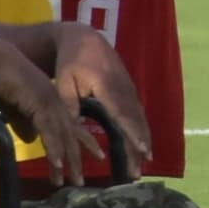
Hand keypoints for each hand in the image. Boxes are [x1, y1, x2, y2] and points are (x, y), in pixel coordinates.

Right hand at [0, 33, 90, 188]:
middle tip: (81, 181)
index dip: (84, 142)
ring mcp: (49, 102)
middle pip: (71, 134)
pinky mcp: (38, 103)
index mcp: (52, 100)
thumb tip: (30, 139)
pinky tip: (58, 165)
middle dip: (77, 158)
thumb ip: (23, 122)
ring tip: (71, 181)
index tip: (96, 157)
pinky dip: (54, 149)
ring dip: (67, 160)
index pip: (72, 125)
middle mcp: (55, 101)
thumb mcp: (12, 106)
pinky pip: (49, 130)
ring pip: (63, 136)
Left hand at [49, 22, 150, 174]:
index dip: (132, 132)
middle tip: (141, 167)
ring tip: (144, 161)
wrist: (85, 39)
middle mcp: (123, 88)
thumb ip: (70, 104)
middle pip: (135, 119)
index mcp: (107, 85)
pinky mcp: (130, 90)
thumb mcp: (64, 82)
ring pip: (139, 117)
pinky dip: (141, 129)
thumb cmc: (70, 62)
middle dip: (140, 143)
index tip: (140, 149)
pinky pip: (138, 112)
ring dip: (143, 139)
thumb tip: (73, 129)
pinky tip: (142, 144)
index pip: (122, 112)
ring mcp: (129, 88)